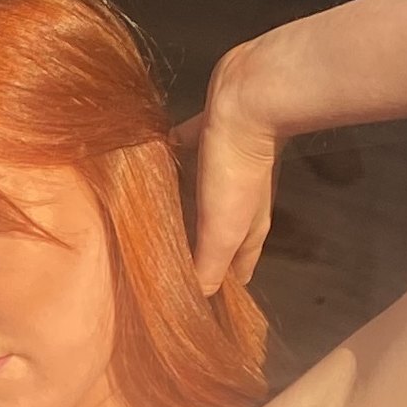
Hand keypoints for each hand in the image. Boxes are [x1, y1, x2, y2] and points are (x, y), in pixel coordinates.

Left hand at [177, 47, 279, 296]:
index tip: (198, 306)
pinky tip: (156, 160)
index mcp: (246, 229)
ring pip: (207, 197)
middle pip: (223, 235)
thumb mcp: (221, 231)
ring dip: (189, 210)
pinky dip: (177, 157)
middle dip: (203, 252)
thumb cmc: (236, 172)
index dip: (221, 289)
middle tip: (171, 267)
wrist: (250, 101)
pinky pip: (190, 149)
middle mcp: (241, 201)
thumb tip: (198, 299)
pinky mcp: (212, 134)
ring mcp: (228, 167)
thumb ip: (208, 265)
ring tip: (160, 222)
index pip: (237, 270)